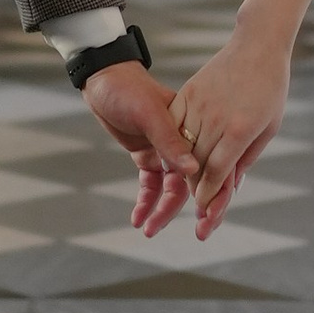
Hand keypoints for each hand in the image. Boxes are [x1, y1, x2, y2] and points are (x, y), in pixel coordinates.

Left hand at [82, 63, 198, 238]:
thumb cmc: (128, 89)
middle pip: (190, 184)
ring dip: (160, 210)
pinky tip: (137, 218)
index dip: (210, 194)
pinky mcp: (147, 156)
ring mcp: (164, 151)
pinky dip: (144, 201)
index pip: (207, 167)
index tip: (208, 219)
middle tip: (188, 234)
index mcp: (191, 130)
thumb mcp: (148, 113)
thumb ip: (169, 141)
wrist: (103, 79)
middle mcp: (182, 143)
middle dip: (186, 210)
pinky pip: (150, 185)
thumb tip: (191, 169)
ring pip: (169, 189)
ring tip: (148, 230)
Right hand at [170, 24, 290, 236]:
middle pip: (196, 164)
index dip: (209, 194)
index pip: (216, 171)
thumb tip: (231, 186)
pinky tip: (179, 152)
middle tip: (198, 199)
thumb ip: (247, 158)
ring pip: (183, 147)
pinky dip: (174, 142)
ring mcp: (199, 104)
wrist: (258, 47)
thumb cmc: (270, 90)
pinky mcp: (188, 92)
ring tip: (191, 178)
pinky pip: (174, 125)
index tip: (204, 208)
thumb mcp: (267, 128)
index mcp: (240, 129)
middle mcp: (216, 118)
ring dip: (185, 168)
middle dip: (196, 187)